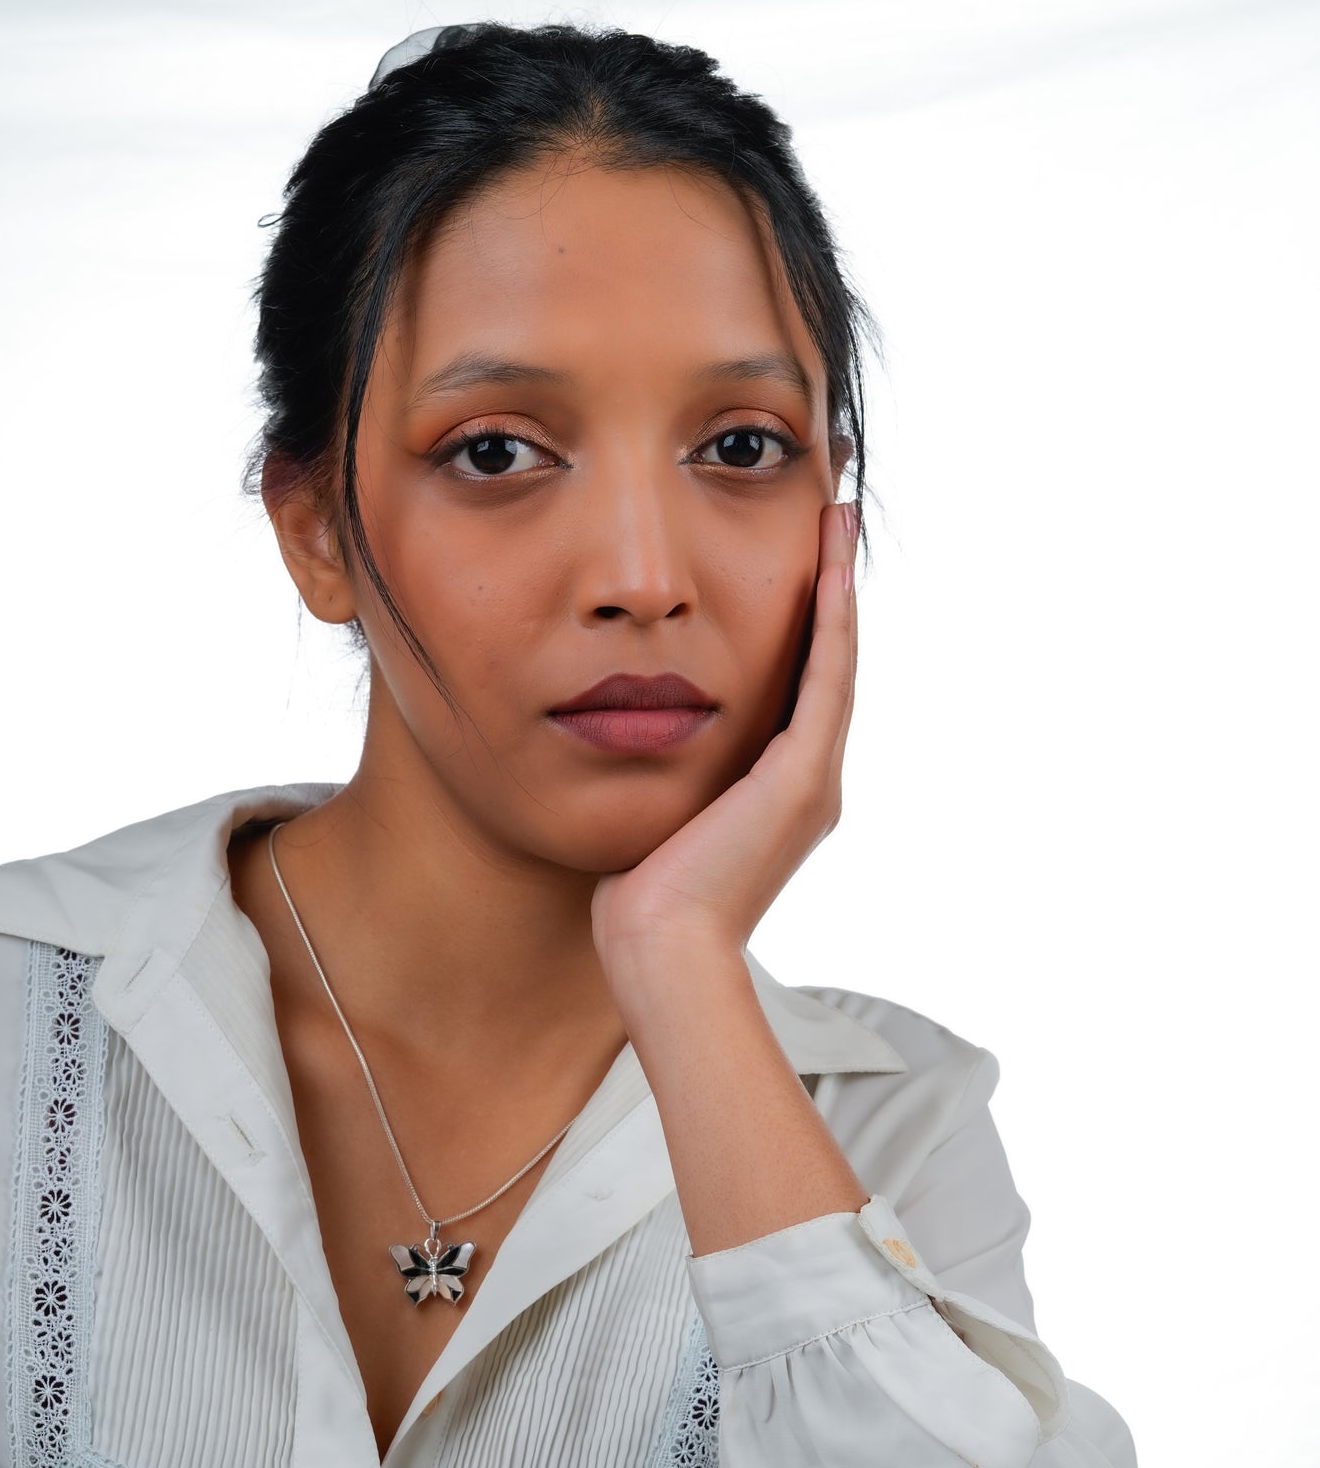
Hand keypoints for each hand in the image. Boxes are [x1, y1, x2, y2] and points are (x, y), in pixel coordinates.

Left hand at [591, 500, 858, 1000]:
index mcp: (781, 794)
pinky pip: (825, 680)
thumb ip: (665, 775)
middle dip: (830, 589)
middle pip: (827, 665)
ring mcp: (812, 781)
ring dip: (838, 586)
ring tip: (838, 521)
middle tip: (832, 519)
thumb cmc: (641, 899)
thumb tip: (628, 739)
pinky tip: (829, 568)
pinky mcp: (801, 778)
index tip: (800, 560)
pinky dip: (831, 622)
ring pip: (836, 662)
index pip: (799, 688)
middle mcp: (809, 783)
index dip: (804, 622)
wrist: (661, 948)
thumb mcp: (656, 816)